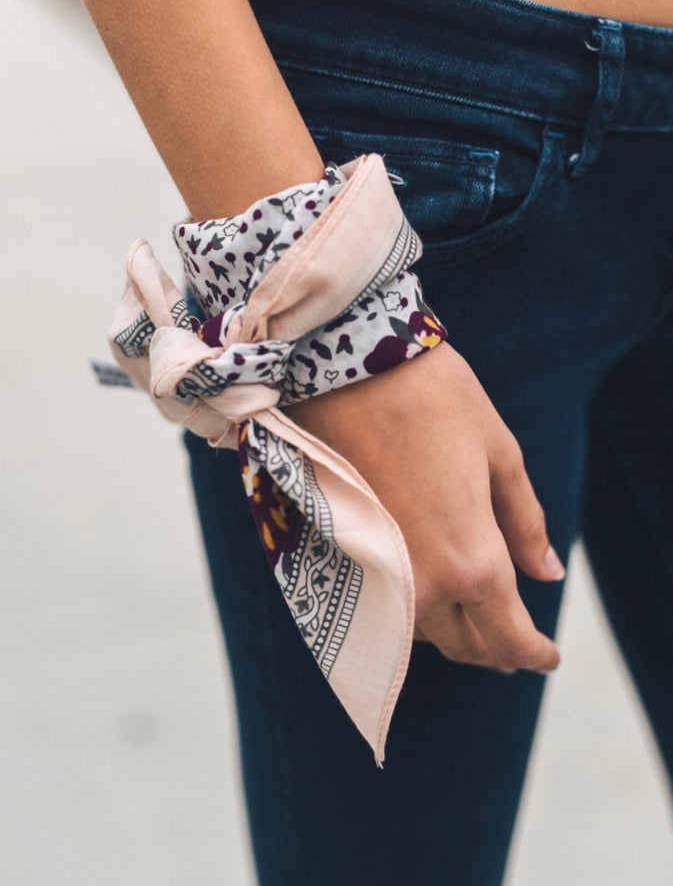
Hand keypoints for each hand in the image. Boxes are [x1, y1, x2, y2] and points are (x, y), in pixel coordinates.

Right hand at [287, 341, 562, 673]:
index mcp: (472, 561)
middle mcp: (422, 586)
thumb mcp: (499, 454)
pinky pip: (388, 607)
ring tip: (475, 607)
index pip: (510, 640)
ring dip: (455, 629)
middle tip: (518, 639)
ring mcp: (377, 576)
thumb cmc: (435, 400)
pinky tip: (430, 582)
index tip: (549, 657)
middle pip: (466, 647)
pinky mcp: (344, 558)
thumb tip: (548, 573)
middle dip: (498, 649)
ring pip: (424, 632)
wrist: (344, 370)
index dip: (535, 654)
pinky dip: (417, 608)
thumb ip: (525, 523)